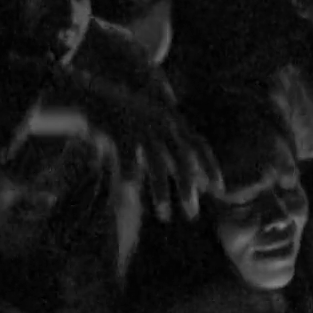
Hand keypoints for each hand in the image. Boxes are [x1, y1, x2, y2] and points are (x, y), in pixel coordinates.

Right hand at [42, 85, 219, 223]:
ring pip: (156, 162)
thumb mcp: (156, 137)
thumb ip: (174, 158)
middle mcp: (160, 122)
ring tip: (165, 216)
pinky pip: (127, 156)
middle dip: (188, 186)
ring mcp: (139, 125)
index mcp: (171, 122)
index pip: (198, 144)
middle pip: (181, 157)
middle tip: (193, 214)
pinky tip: (131, 194)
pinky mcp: (118, 129)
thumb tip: (199, 182)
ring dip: (162, 191)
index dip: (210, 166)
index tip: (220, 190)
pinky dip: (130, 175)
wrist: (93, 96)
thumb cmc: (128, 122)